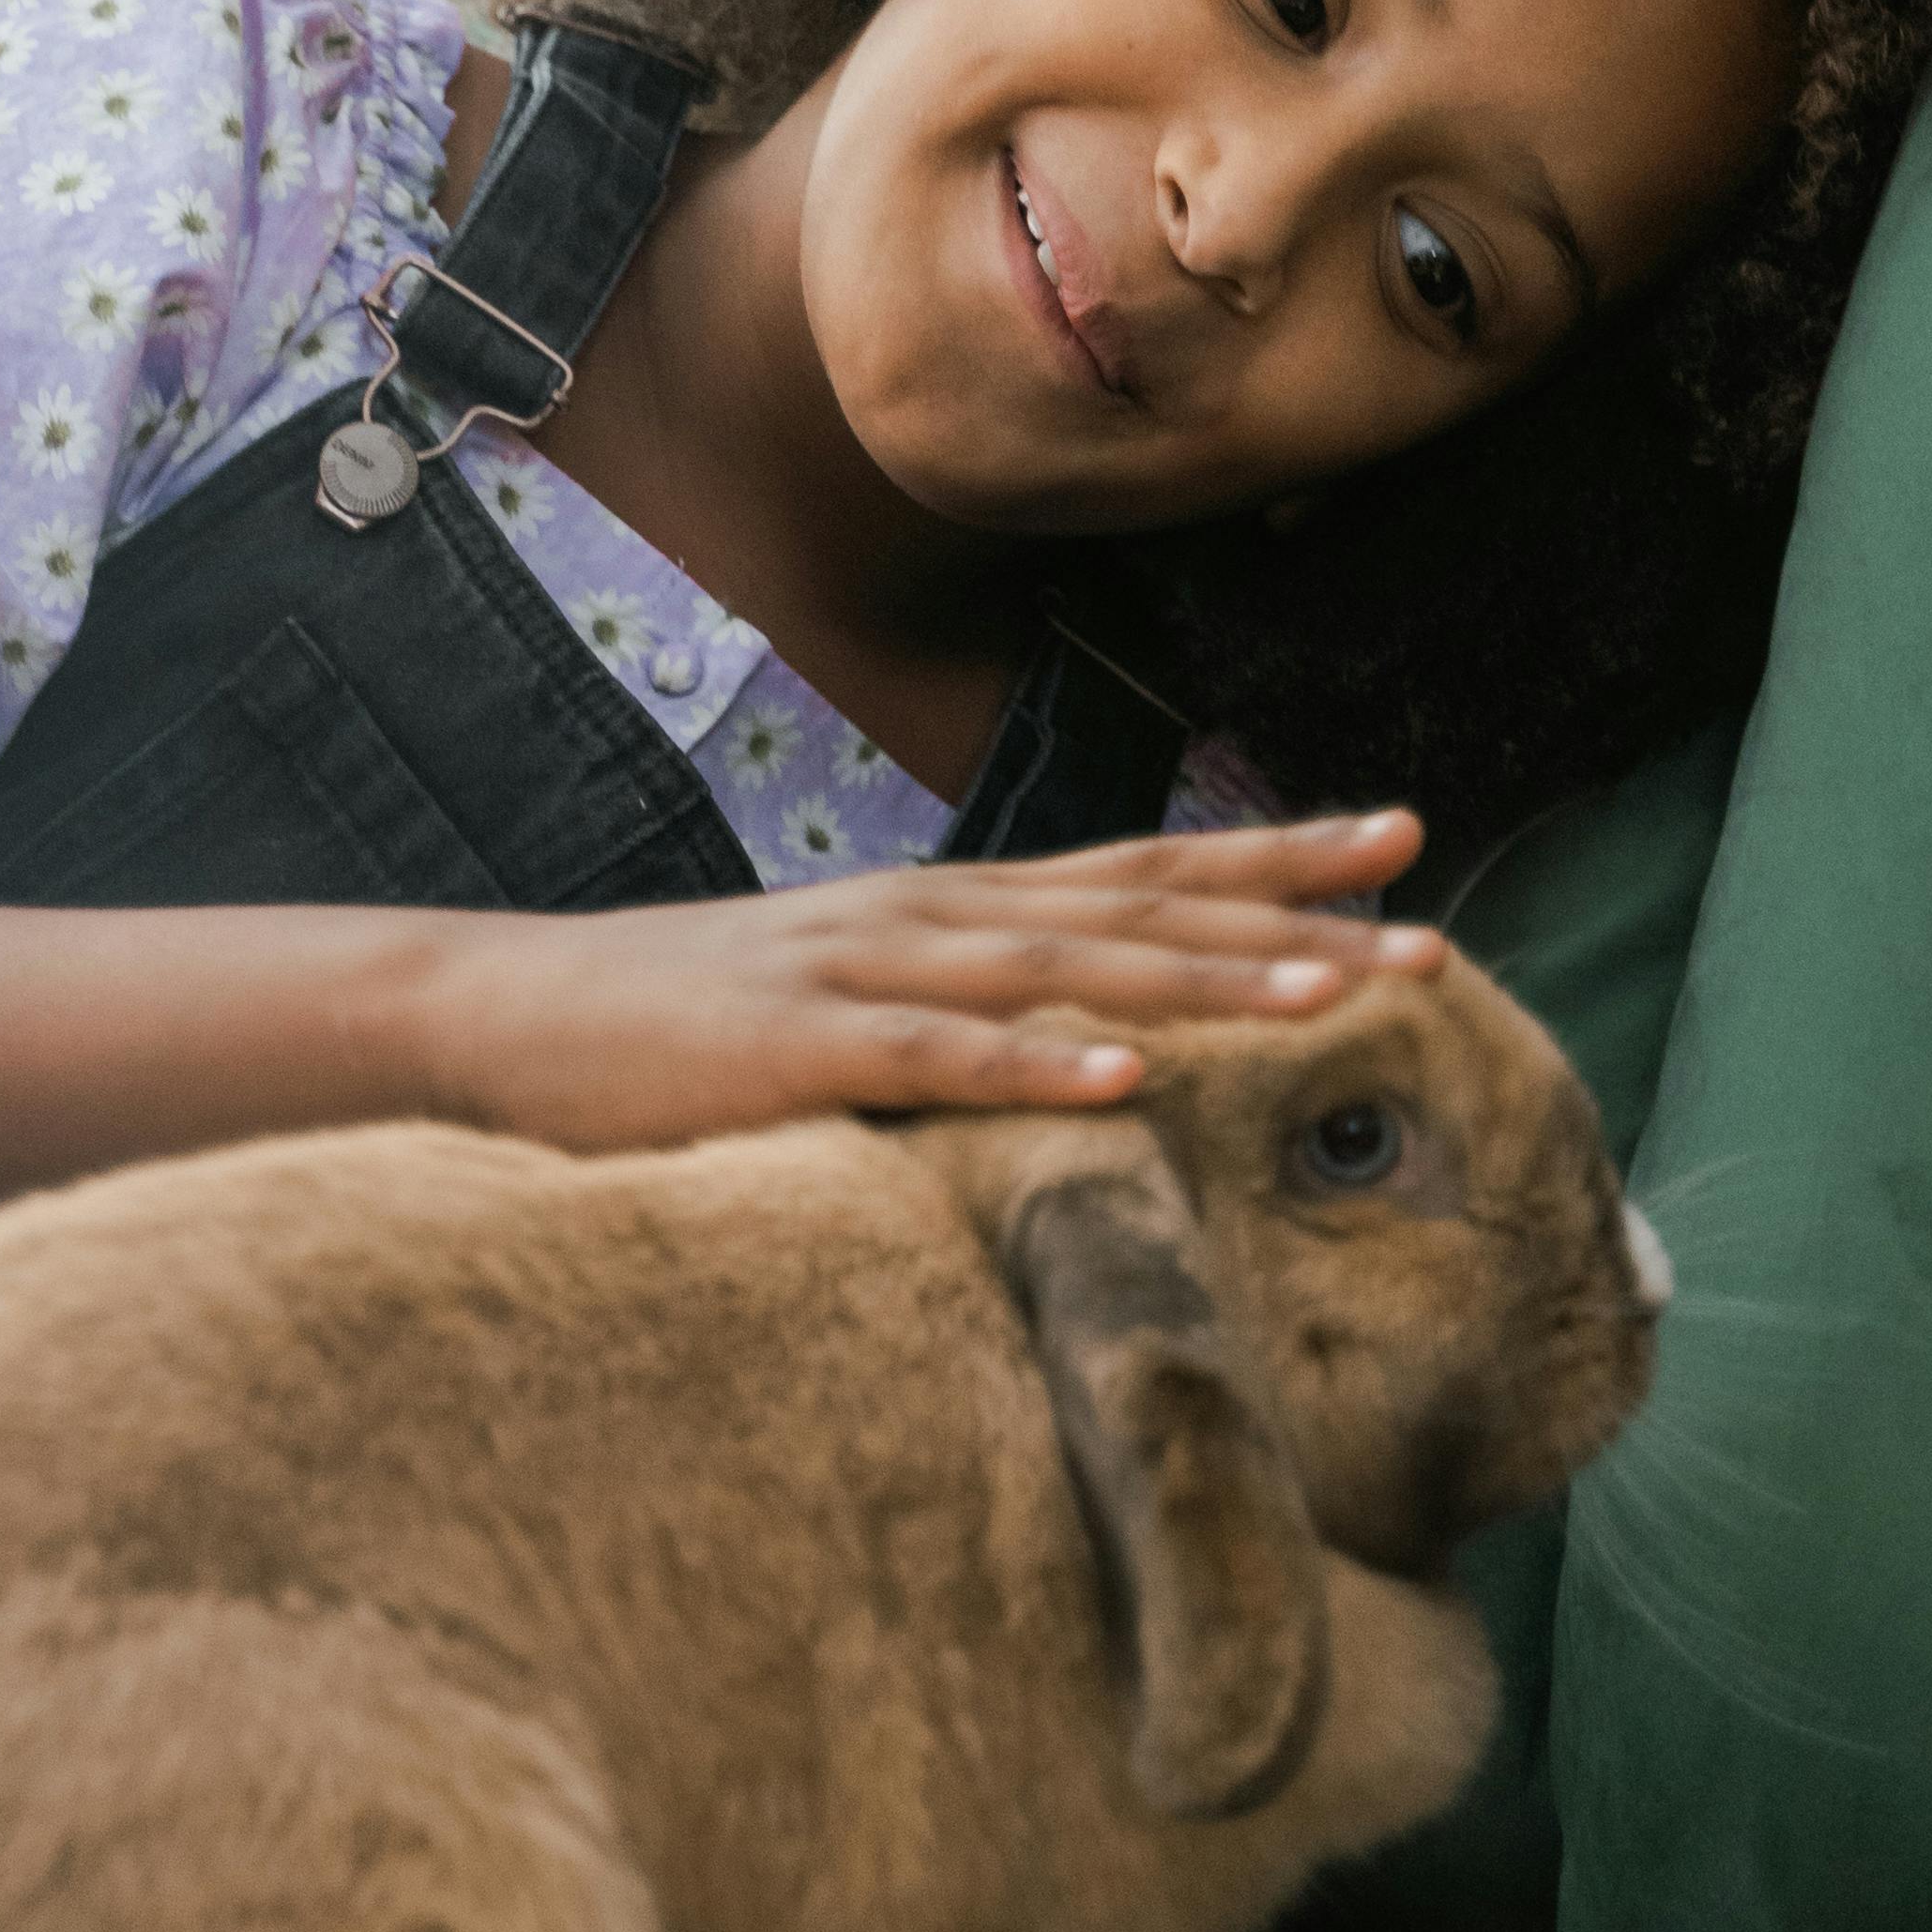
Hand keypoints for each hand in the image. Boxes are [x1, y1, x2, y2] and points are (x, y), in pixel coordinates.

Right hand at [410, 812, 1447, 1152]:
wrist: (498, 1016)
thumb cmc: (681, 1032)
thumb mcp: (847, 1004)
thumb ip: (959, 1016)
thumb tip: (1085, 1052)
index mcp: (947, 909)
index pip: (1142, 870)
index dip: (1275, 854)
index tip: (1404, 843)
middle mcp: (926, 917)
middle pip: (1138, 909)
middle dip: (1293, 917)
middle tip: (1433, 932)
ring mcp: (858, 973)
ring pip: (1065, 974)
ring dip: (1203, 984)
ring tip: (1328, 996)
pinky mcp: (789, 1049)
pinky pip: (932, 1061)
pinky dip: (1033, 1070)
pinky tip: (1123, 1087)